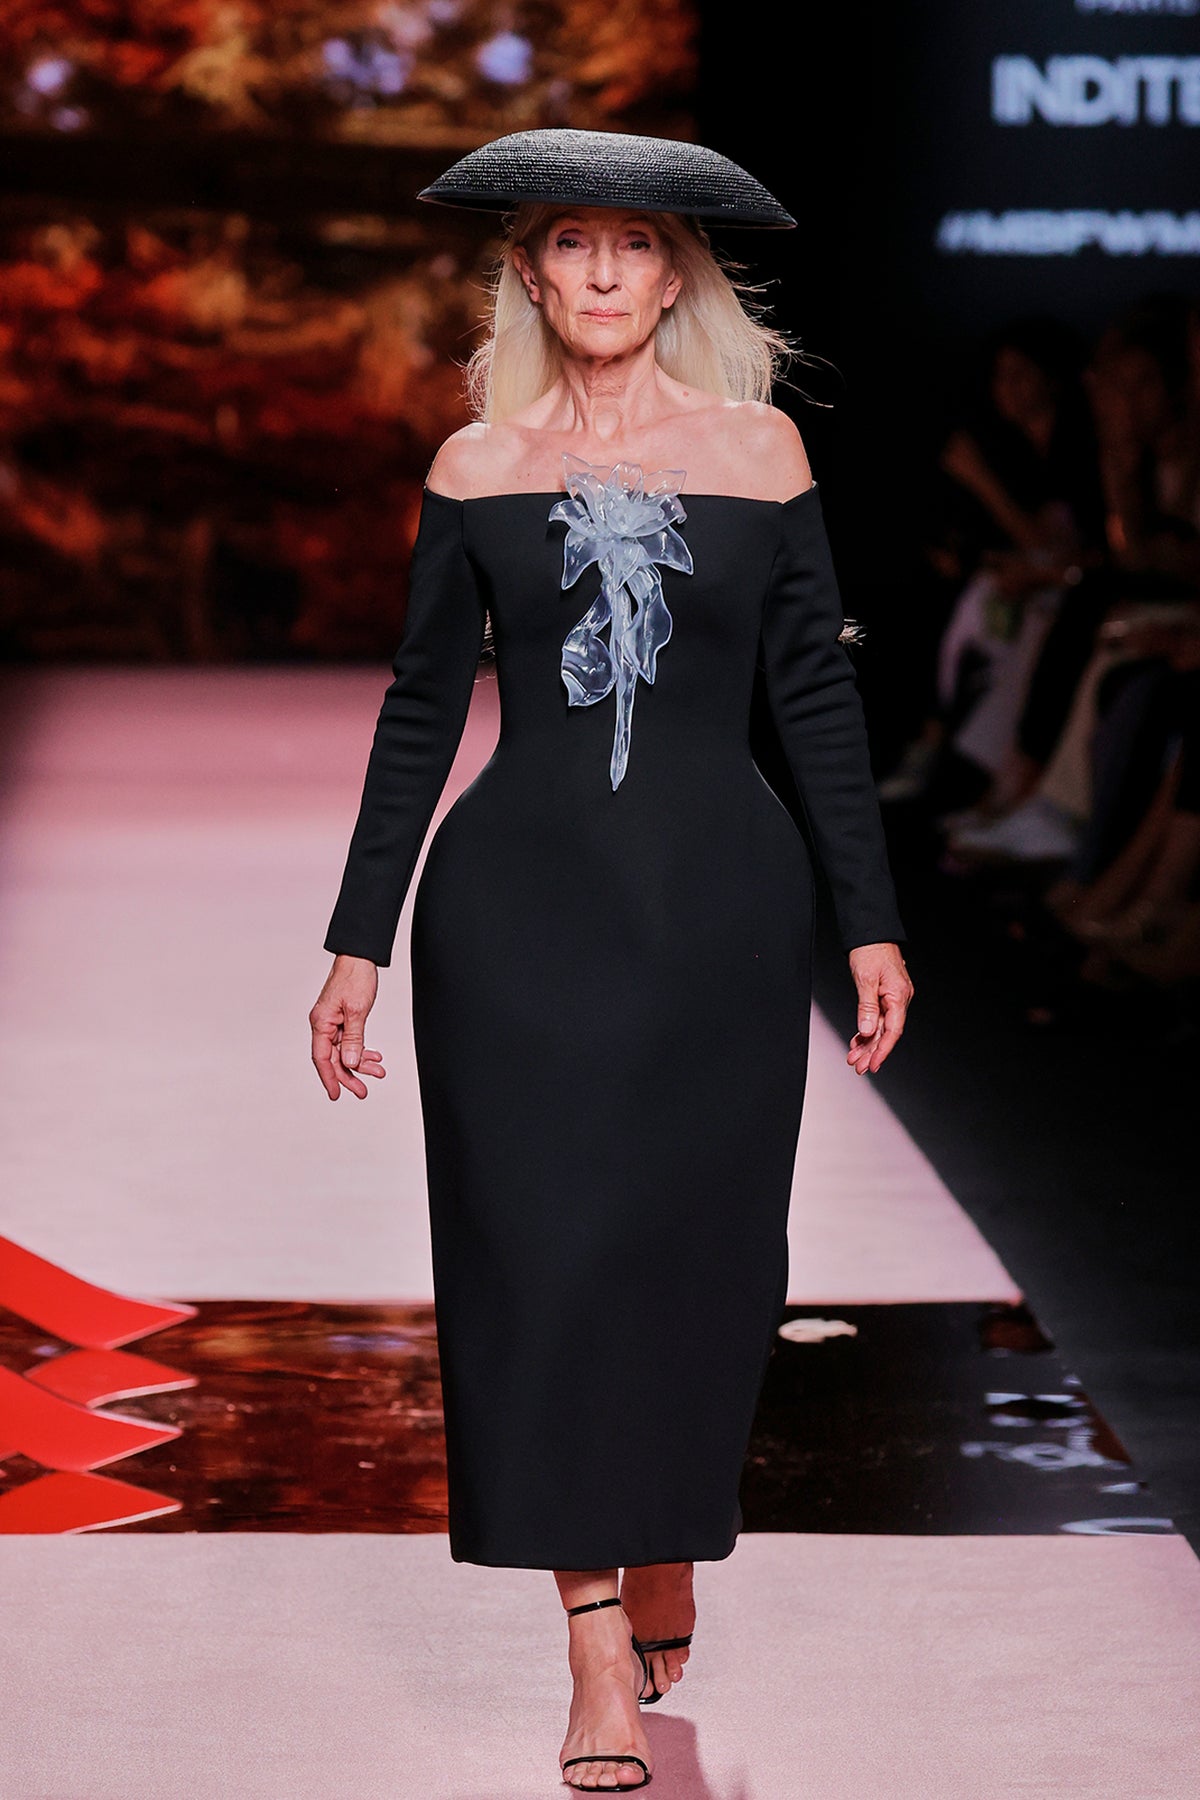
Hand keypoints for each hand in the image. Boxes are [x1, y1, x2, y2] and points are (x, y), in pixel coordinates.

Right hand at [309, 955, 386, 1099]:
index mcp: (321, 1023)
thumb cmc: (355, 978)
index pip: (322, 1058)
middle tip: (364, 1091)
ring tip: (378, 1072)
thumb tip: (350, 1063)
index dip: (329, 1078)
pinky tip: (375, 1057)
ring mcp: (332, 1022)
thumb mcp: (357, 1011)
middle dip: (349, 1075)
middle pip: (333, 1058)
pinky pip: (349, 1041)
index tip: (337, 1095)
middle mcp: (323, 1024)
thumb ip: (354, 1039)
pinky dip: (362, 1049)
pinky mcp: (342, 1018)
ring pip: (344, 1051)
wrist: (360, 957)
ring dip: (360, 1063)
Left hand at [845, 942, 912, 1075]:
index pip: (893, 1031)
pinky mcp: (884, 995)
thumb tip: (868, 1031)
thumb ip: (867, 1007)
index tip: (873, 1065)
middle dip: (872, 1052)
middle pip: (887, 1033)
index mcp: (899, 996)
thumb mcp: (866, 979)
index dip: (882, 1050)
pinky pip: (877, 1018)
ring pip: (881, 1027)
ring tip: (855, 1058)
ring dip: (868, 1044)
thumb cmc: (871, 950)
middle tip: (859, 1067)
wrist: (871, 932)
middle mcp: (899, 999)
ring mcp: (892, 997)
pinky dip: (867, 1030)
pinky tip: (858, 1041)